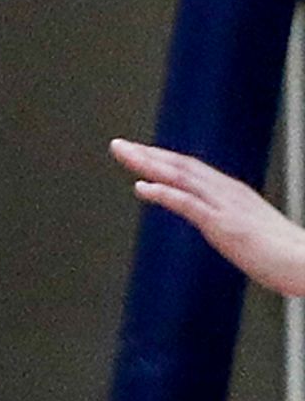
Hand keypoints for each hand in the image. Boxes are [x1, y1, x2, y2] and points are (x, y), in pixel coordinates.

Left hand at [113, 138, 304, 295]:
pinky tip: (141, 186)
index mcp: (233, 194)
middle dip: (148, 154)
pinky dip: (163, 192)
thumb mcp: (248, 233)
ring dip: (149, 164)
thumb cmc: (282, 255)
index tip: (139, 153)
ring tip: (124, 154)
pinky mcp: (223, 224)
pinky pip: (189, 203)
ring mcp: (225, 206)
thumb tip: (217, 226)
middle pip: (182, 166)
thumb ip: (228, 224)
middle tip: (119, 145)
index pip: (192, 169)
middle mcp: (228, 193)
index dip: (163, 159)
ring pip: (181, 177)